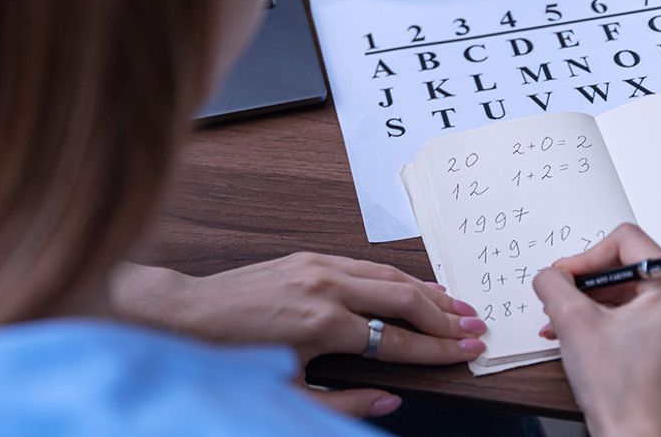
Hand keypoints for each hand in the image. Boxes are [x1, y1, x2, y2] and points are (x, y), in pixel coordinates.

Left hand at [111, 253, 487, 416]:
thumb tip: (389, 401)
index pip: (396, 338)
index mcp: (321, 324)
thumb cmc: (229, 360)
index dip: (437, 349)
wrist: (185, 318)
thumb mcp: (286, 394)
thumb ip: (343, 403)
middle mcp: (323, 287)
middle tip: (475, 327)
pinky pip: (363, 265)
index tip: (466, 351)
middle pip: (402, 298)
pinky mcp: (305, 258)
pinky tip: (411, 285)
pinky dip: (394, 276)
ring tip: (457, 305)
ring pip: (386, 274)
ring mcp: (314, 266)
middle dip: (443, 315)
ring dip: (426, 290)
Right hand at [532, 224, 660, 436]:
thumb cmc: (622, 392)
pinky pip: (633, 312)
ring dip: (589, 302)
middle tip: (560, 300)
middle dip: (585, 283)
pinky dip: (603, 317)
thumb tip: (550, 274)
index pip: (625, 240)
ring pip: (625, 289)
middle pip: (625, 264)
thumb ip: (554, 283)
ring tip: (562, 322)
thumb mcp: (573, 322)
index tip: (564, 278)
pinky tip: (577, 334)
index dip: (585, 256)